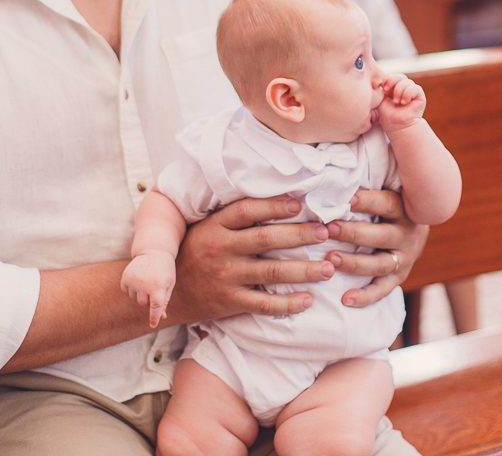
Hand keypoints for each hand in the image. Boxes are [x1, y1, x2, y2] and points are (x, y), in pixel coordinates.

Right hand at [121, 251, 176, 327]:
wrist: (154, 251)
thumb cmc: (165, 270)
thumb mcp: (169, 284)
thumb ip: (165, 301)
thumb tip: (161, 317)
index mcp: (158, 287)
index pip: (155, 307)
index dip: (154, 317)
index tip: (153, 324)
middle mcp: (144, 285)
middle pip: (144, 304)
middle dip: (149, 300)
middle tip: (154, 288)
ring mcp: (133, 281)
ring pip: (135, 298)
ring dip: (140, 294)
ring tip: (147, 281)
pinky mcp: (125, 278)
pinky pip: (126, 291)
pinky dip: (131, 289)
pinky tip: (138, 280)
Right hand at [170, 196, 335, 323]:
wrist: (171, 293)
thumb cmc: (196, 252)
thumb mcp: (207, 227)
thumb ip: (234, 217)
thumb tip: (277, 197)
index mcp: (215, 226)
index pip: (247, 210)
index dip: (274, 206)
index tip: (300, 204)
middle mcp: (220, 250)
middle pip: (266, 239)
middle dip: (300, 235)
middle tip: (326, 232)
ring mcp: (226, 277)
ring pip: (272, 272)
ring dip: (305, 270)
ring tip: (330, 267)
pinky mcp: (230, 302)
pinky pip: (264, 304)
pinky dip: (287, 303)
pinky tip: (308, 300)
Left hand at [324, 189, 428, 307]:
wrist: (416, 229)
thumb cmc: (390, 203)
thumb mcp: (389, 189)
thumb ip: (370, 181)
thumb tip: (339, 169)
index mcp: (405, 209)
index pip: (388, 204)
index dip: (367, 201)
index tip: (345, 198)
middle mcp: (408, 234)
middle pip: (381, 236)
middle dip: (353, 233)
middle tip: (328, 229)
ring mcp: (405, 258)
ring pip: (380, 264)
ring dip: (354, 263)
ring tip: (331, 259)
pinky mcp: (400, 277)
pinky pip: (383, 289)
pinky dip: (366, 296)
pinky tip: (346, 299)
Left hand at [376, 74, 425, 134]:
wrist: (396, 125)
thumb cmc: (387, 114)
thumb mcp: (381, 98)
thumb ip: (383, 87)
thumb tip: (383, 78)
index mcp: (394, 88)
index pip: (393, 76)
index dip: (389, 79)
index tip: (384, 88)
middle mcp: (404, 89)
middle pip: (400, 76)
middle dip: (393, 82)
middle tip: (388, 92)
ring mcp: (412, 92)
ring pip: (407, 82)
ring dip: (399, 91)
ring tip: (396, 102)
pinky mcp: (420, 96)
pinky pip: (415, 88)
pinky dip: (408, 94)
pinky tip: (404, 102)